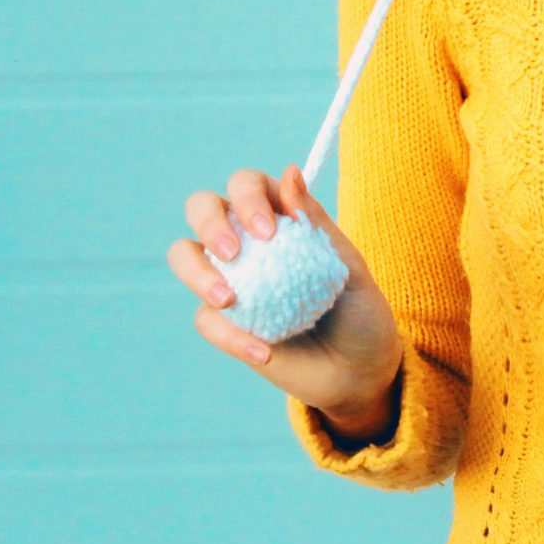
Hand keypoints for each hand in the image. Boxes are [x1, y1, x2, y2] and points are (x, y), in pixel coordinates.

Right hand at [165, 163, 405, 443]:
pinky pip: (207, 320)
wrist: (358, 372)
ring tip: (228, 300)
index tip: (268, 231)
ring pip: (184, 255)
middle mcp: (247, 240)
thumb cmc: (359, 310)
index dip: (248, 198)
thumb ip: (315, 223)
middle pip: (202, 207)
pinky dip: (231, 336)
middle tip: (233, 253)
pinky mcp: (224, 323)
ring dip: (197, 273)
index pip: (248, 185)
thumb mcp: (348, 267)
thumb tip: (289, 171)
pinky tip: (265, 351)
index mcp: (279, 216)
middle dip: (208, 222)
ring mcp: (231, 280)